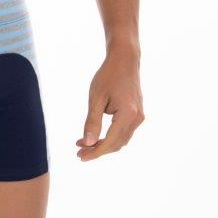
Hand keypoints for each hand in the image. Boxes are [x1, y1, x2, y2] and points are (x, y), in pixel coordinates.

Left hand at [76, 45, 143, 159]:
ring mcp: (139, 117)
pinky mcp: (137, 114)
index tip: (80, 157)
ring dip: (104, 144)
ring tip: (84, 143)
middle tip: (78, 151)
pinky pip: (124, 131)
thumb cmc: (108, 75)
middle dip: (98, 150)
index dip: (95, 152)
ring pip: (121, 140)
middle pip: (117, 144)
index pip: (110, 142)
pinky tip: (96, 135)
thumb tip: (88, 143)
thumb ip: (92, 121)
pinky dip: (110, 136)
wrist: (124, 60)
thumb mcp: (96, 98)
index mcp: (128, 115)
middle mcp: (137, 118)